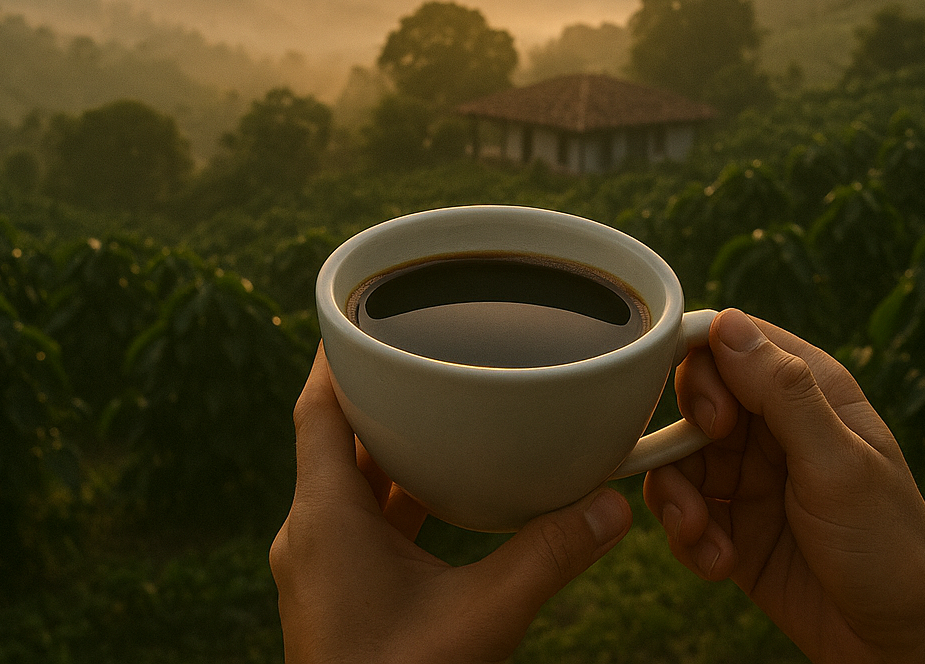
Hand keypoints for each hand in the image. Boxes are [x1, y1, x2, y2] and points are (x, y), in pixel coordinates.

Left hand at [270, 345, 632, 663]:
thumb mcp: (482, 618)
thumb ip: (547, 556)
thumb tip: (613, 504)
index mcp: (324, 518)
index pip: (316, 408)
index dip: (336, 354)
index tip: (363, 307)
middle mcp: (311, 532)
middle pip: (335, 436)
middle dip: (379, 392)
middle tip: (423, 344)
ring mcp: (322, 566)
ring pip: (351, 481)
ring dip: (392, 446)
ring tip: (444, 403)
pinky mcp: (339, 593)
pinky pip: (363, 520)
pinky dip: (398, 495)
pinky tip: (447, 489)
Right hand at [644, 308, 924, 663]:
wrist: (906, 644)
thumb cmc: (893, 548)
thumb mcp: (839, 465)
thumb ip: (783, 392)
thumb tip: (726, 323)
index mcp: (809, 392)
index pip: (729, 343)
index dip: (702, 373)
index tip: (712, 421)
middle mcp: (775, 427)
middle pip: (690, 402)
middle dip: (680, 445)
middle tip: (702, 487)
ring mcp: (752, 477)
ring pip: (677, 461)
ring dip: (678, 500)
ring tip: (702, 535)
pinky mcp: (734, 526)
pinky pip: (683, 513)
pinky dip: (689, 538)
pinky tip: (719, 563)